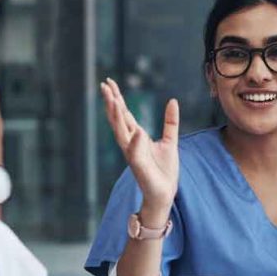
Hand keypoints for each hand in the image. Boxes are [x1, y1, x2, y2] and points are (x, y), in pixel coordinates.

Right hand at [100, 77, 178, 221]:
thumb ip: (170, 122)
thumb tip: (172, 101)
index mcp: (137, 137)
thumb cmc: (164, 169)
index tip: (109, 83)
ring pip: (121, 132)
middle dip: (111, 102)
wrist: (164, 192)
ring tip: (112, 100)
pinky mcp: (139, 166)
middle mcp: (131, 144)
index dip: (117, 98)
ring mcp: (133, 154)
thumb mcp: (170, 140)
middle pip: (118, 119)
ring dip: (116, 117)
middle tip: (104, 85)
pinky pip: (135, 153)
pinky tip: (137, 132)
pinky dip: (136, 143)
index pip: (124, 114)